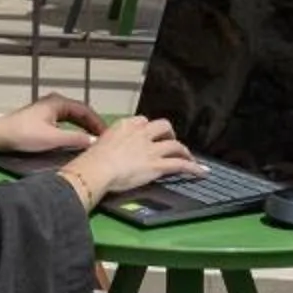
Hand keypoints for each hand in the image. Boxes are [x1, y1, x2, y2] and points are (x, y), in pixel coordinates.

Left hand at [0, 94, 102, 157]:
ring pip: (72, 116)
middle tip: (103, 138)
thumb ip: (75, 139)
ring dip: (83, 126)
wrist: (0, 135)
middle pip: (80, 112)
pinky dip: (73, 128)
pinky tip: (77, 137)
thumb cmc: (25, 135)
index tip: (107, 135)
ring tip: (93, 139)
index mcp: (59, 102)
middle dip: (92, 124)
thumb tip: (94, 142)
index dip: (97, 123)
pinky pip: (65, 120)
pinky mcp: (42, 117)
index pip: (85, 110)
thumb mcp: (53, 139)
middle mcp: (55, 101)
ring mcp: (48, 108)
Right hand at [59, 115, 200, 212]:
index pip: (142, 121)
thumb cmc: (93, 160)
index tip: (149, 134)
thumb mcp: (99, 143)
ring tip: (187, 156)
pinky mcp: (157, 164)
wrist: (98, 168)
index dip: (148, 128)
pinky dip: (193, 167)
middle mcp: (141, 134)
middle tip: (170, 140)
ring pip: (175, 144)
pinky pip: (180, 164)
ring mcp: (151, 149)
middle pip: (163, 126)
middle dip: (169, 132)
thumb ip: (107, 142)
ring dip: (183, 150)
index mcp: (125, 126)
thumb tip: (103, 147)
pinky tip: (200, 171)